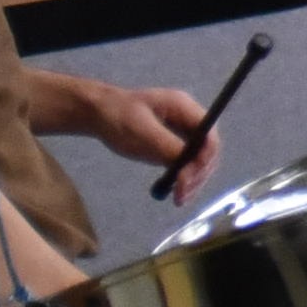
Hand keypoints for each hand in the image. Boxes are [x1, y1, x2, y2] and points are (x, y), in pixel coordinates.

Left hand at [62, 75, 215, 198]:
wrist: (97, 113)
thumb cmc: (118, 118)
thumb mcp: (144, 133)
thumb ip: (170, 150)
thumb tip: (189, 173)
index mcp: (184, 107)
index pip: (209, 135)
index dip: (205, 159)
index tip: (188, 180)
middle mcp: (188, 119)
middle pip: (207, 150)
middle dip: (198, 174)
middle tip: (183, 195)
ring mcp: (181, 132)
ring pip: (199, 159)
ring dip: (193, 180)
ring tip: (180, 199)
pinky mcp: (173, 144)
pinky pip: (186, 163)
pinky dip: (184, 178)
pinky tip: (176, 191)